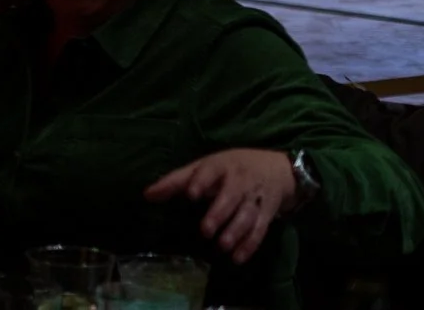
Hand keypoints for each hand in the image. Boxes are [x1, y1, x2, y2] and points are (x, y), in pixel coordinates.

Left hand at [145, 148, 298, 264]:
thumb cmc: (229, 168)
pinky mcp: (267, 214)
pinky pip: (260, 230)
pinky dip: (250, 245)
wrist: (276, 169)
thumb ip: (176, 181)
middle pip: (231, 197)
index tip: (190, 195)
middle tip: (205, 231)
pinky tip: (237, 258)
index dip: (201, 182)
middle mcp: (240, 181)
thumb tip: (147, 195)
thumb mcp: (203, 167)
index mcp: (220, 166)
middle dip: (219, 214)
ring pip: (247, 216)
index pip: (209, 172)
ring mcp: (255, 198)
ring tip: (222, 246)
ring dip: (236, 232)